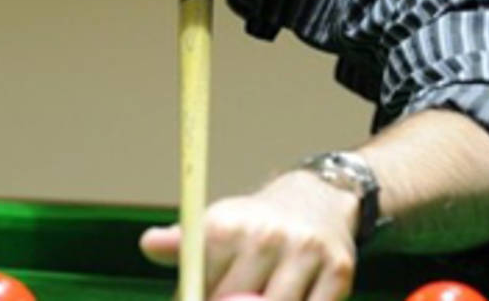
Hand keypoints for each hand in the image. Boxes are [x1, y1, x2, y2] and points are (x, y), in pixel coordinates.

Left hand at [140, 170, 359, 300]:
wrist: (318, 198)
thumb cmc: (255, 226)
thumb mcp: (215, 226)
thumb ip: (181, 244)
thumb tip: (148, 244)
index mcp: (226, 227)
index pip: (198, 291)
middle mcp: (266, 236)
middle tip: (233, 297)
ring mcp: (305, 254)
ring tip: (256, 297)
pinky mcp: (339, 272)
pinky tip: (289, 300)